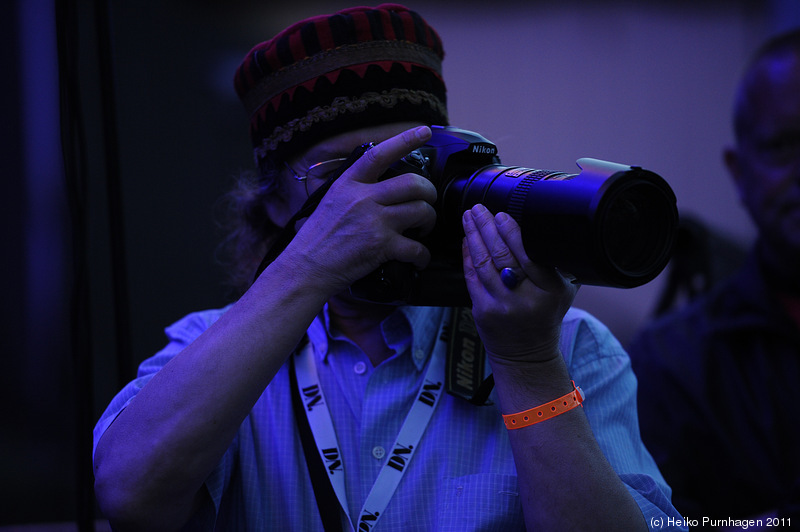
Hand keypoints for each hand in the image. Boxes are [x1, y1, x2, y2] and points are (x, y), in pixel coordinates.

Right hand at [286, 126, 436, 293]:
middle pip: (414, 184)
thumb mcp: (329, 201)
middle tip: (426, 203)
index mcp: (349, 183)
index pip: (380, 153)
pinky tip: (419, 258)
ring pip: (422, 211)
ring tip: (423, 229)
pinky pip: (417, 247)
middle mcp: (363, 198)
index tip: (424, 131)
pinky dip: (423, 255)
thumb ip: (354, 190)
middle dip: (429, 193)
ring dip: (429, 221)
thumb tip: (379, 186)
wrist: (306, 268)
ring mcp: (374, 221)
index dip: (405, 139)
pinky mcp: (381, 246)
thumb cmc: (316, 239)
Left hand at [461, 204, 577, 363]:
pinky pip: (472, 277)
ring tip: (469, 217)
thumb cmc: (545, 315)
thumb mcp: (563, 290)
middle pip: (502, 256)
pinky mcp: (482, 311)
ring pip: (483, 264)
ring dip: (474, 236)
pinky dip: (468, 256)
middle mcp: (525, 298)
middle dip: (488, 228)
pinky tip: (467, 240)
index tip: (502, 214)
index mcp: (550, 290)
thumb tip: (545, 227)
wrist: (527, 355)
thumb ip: (556, 264)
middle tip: (479, 209)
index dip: (512, 232)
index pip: (529, 255)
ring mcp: (501, 306)